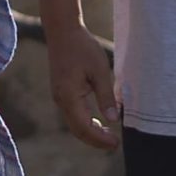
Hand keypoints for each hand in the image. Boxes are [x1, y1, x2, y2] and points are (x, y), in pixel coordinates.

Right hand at [46, 25, 120, 149]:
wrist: (62, 31)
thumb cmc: (82, 47)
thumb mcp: (100, 70)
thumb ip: (106, 96)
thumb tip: (114, 119)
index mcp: (69, 96)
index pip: (84, 127)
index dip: (100, 139)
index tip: (116, 143)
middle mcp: (61, 100)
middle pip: (77, 130)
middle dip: (96, 140)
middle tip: (114, 144)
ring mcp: (59, 97)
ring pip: (74, 123)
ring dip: (90, 132)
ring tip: (109, 136)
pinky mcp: (61, 92)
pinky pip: (73, 114)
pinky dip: (85, 122)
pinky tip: (98, 121)